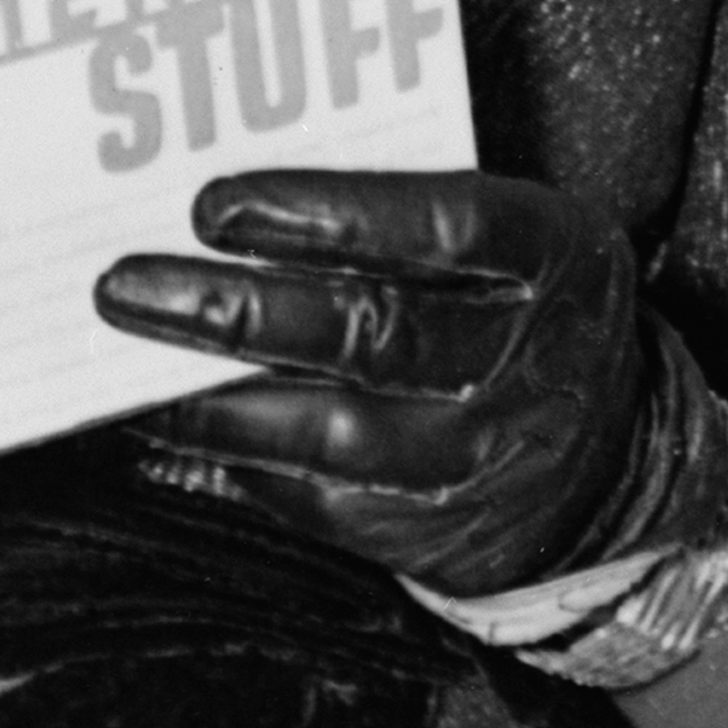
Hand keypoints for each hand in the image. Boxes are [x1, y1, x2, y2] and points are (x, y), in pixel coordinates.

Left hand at [95, 169, 689, 599]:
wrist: (603, 469)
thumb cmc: (524, 307)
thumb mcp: (523, 237)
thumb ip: (418, 208)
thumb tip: (246, 201)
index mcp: (553, 255)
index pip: (445, 227)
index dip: (331, 214)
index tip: (216, 203)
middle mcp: (521, 358)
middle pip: (373, 333)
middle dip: (237, 309)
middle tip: (128, 283)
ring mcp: (473, 453)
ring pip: (333, 432)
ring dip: (213, 399)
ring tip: (124, 362)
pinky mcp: (422, 526)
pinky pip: (312, 494)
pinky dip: (232, 454)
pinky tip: (164, 421)